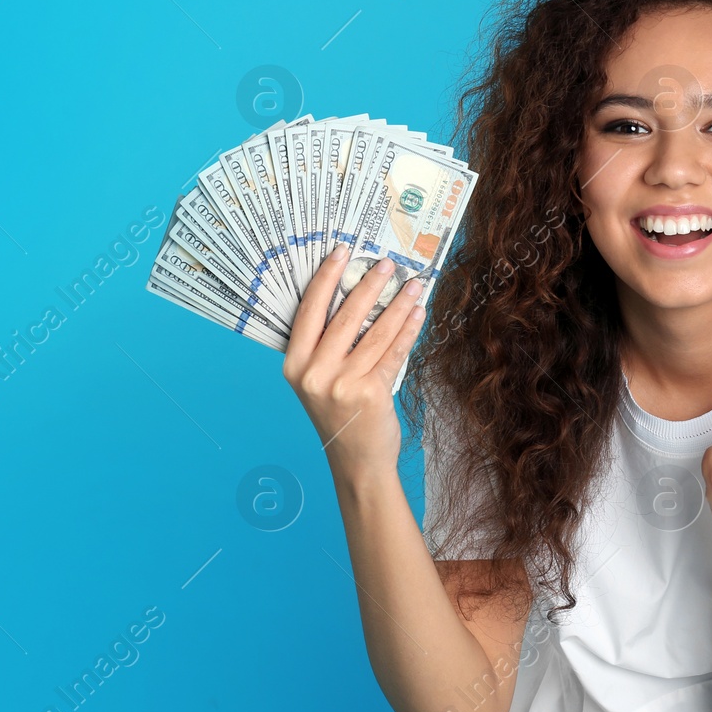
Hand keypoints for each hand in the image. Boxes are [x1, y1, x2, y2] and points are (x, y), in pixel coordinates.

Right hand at [282, 243, 427, 480]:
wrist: (355, 461)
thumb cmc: (339, 415)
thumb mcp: (318, 381)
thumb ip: (326, 346)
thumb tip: (355, 295)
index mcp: (294, 365)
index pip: (309, 310)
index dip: (326, 277)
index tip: (342, 250)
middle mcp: (313, 374)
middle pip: (345, 316)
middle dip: (369, 284)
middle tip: (387, 263)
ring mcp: (341, 385)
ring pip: (375, 332)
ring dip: (398, 304)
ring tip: (413, 285)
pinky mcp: (370, 393)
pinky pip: (393, 352)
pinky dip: (408, 330)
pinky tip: (418, 314)